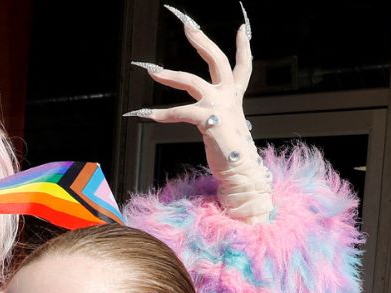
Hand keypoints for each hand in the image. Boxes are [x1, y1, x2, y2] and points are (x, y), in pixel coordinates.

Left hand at [129, 7, 251, 137]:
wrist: (240, 170)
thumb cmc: (230, 150)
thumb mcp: (227, 123)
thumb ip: (219, 110)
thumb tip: (209, 108)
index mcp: (234, 96)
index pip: (242, 66)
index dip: (243, 46)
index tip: (242, 28)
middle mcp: (229, 96)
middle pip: (217, 59)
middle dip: (201, 40)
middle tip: (188, 25)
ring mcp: (220, 107)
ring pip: (192, 81)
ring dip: (170, 75)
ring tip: (152, 71)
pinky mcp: (208, 121)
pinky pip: (180, 112)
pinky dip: (162, 114)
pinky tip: (147, 114)